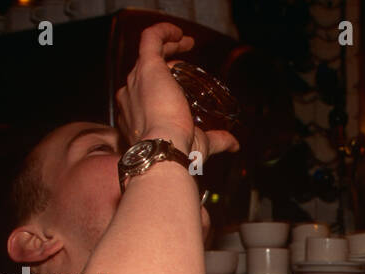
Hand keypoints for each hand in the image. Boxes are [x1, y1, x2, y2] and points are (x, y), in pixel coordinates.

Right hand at [115, 23, 238, 160]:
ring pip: (148, 53)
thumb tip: (235, 145)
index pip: (146, 92)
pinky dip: (164, 31)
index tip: (182, 81)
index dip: (163, 84)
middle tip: (185, 62)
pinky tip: (179, 33)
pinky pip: (150, 38)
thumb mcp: (200, 143)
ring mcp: (136, 80)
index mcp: (136, 115)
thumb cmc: (178, 151)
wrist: (165, 149)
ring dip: (167, 44)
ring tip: (184, 41)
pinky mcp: (147, 67)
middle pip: (146, 71)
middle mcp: (130, 95)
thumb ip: (217, 141)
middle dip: (165, 63)